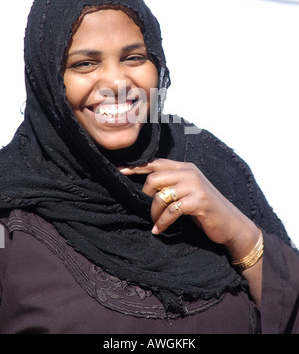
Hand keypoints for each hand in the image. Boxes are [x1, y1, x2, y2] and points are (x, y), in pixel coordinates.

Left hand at [119, 158, 258, 259]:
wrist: (230, 223)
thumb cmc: (204, 208)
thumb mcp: (188, 191)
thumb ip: (171, 183)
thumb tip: (146, 186)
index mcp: (185, 167)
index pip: (155, 163)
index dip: (136, 167)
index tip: (119, 171)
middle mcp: (190, 173)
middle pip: (154, 179)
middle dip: (146, 196)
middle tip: (148, 210)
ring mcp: (195, 186)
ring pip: (161, 196)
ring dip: (154, 213)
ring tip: (155, 222)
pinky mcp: (199, 201)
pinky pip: (171, 211)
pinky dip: (162, 222)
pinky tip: (158, 230)